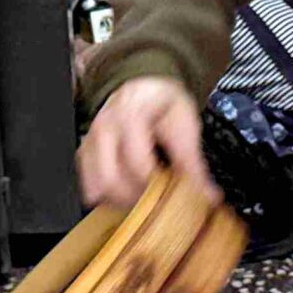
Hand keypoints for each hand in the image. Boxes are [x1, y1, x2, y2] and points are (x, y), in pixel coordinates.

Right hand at [77, 76, 216, 208]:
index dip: (156, 185)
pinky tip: (127, 194)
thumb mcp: (185, 124)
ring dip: (120, 201)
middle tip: (159, 201)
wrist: (144, 90)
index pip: (137, 162)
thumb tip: (209, 195)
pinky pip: (89, 186)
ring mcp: (90, 142)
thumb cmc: (163, 105)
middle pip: (111, 179)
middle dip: (136, 198)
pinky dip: (107, 197)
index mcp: (129, 115)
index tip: (173, 196)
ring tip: (144, 198)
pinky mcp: (84, 154)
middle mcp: (103, 128)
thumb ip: (193, 161)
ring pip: (96, 187)